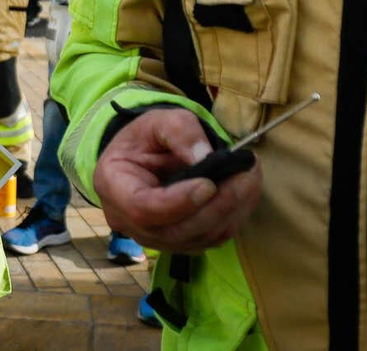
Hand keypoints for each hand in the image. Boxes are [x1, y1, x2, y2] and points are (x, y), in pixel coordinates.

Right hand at [92, 108, 262, 253]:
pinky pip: (208, 240)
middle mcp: (130, 223)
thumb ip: (179, 132)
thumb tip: (206, 156)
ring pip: (197, 239)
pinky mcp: (179, 243)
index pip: (144, 208)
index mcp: (115, 189)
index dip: (179, 201)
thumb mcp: (156, 121)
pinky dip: (231, 219)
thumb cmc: (144, 139)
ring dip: (230, 212)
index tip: (209, 184)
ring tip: (251, 179)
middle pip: (175, 231)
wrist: (142, 157)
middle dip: (216, 206)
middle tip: (246, 176)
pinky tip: (245, 194)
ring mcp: (155, 239)